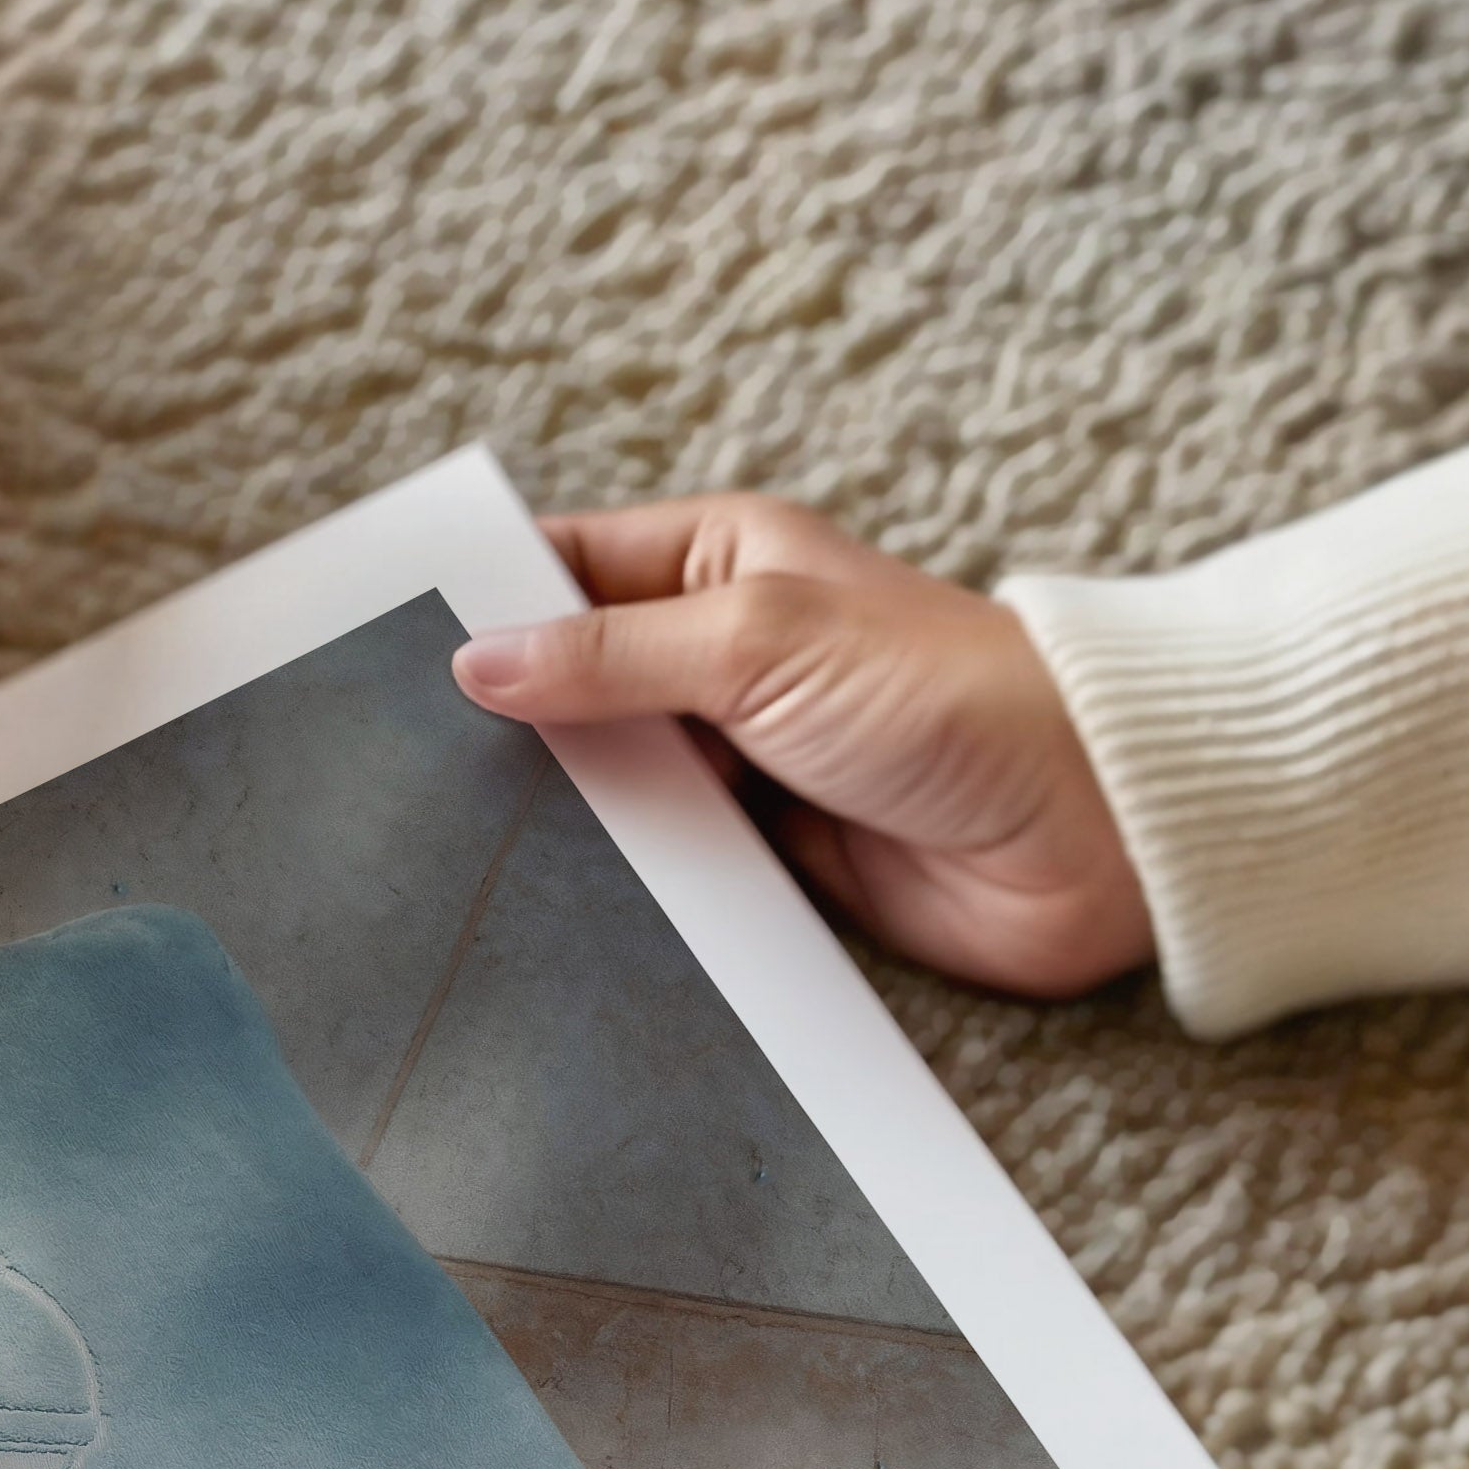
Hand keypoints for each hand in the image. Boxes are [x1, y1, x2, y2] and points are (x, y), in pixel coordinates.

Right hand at [450, 495, 1150, 997]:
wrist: (1081, 831)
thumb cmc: (949, 695)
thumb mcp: (758, 643)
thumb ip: (611, 656)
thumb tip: (480, 660)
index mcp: (719, 562)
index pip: (563, 569)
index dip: (481, 603)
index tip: (387, 649)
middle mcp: (722, 657)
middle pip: (573, 686)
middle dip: (502, 724)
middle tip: (398, 766)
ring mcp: (739, 763)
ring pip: (609, 787)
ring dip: (557, 816)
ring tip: (449, 846)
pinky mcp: (765, 859)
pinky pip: (663, 870)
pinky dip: (619, 886)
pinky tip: (551, 905)